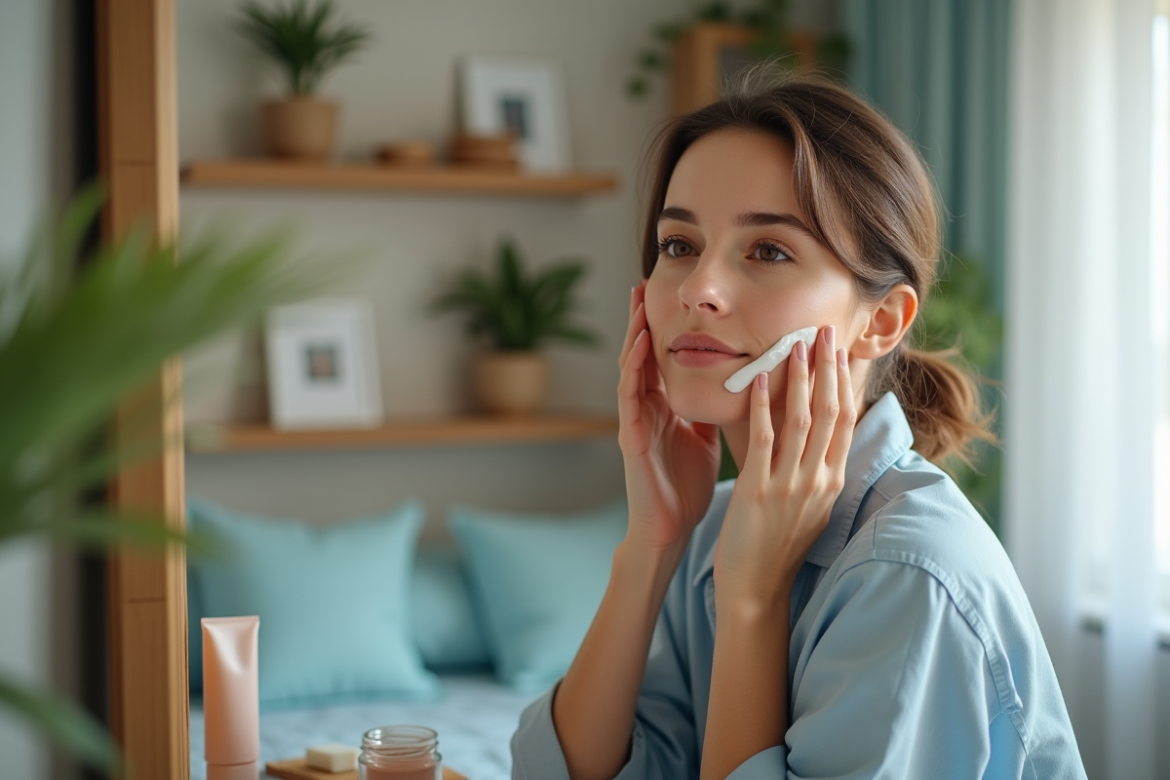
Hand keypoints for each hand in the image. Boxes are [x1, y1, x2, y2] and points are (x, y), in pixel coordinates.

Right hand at [617, 281, 720, 554]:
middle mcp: (645, 409)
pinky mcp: (630, 436)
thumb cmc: (685, 488)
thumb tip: (738, 385)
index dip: (662, 327)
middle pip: (640, 354)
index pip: (659, 358)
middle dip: (640, 319)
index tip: (666, 296)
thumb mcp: (705, 439)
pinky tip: (642, 343)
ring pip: (630, 367)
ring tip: (638, 301)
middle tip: (643, 283)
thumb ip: (711, 411)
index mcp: (662, 408)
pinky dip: (634, 367)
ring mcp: (634, 420)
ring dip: (633, 333)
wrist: (670, 529)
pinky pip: (629, 394)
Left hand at [713, 325, 856, 609]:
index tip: (842, 349)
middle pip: (831, 412)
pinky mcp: (760, 491)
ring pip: (802, 420)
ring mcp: (791, 485)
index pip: (845, 420)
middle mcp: (818, 480)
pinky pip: (764, 440)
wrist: (756, 589)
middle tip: (826, 330)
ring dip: (801, 377)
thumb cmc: (776, 546)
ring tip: (797, 342)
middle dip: (829, 368)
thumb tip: (816, 437)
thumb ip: (814, 470)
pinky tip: (761, 379)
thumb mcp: (808, 505)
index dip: (845, 381)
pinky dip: (764, 406)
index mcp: (831, 481)